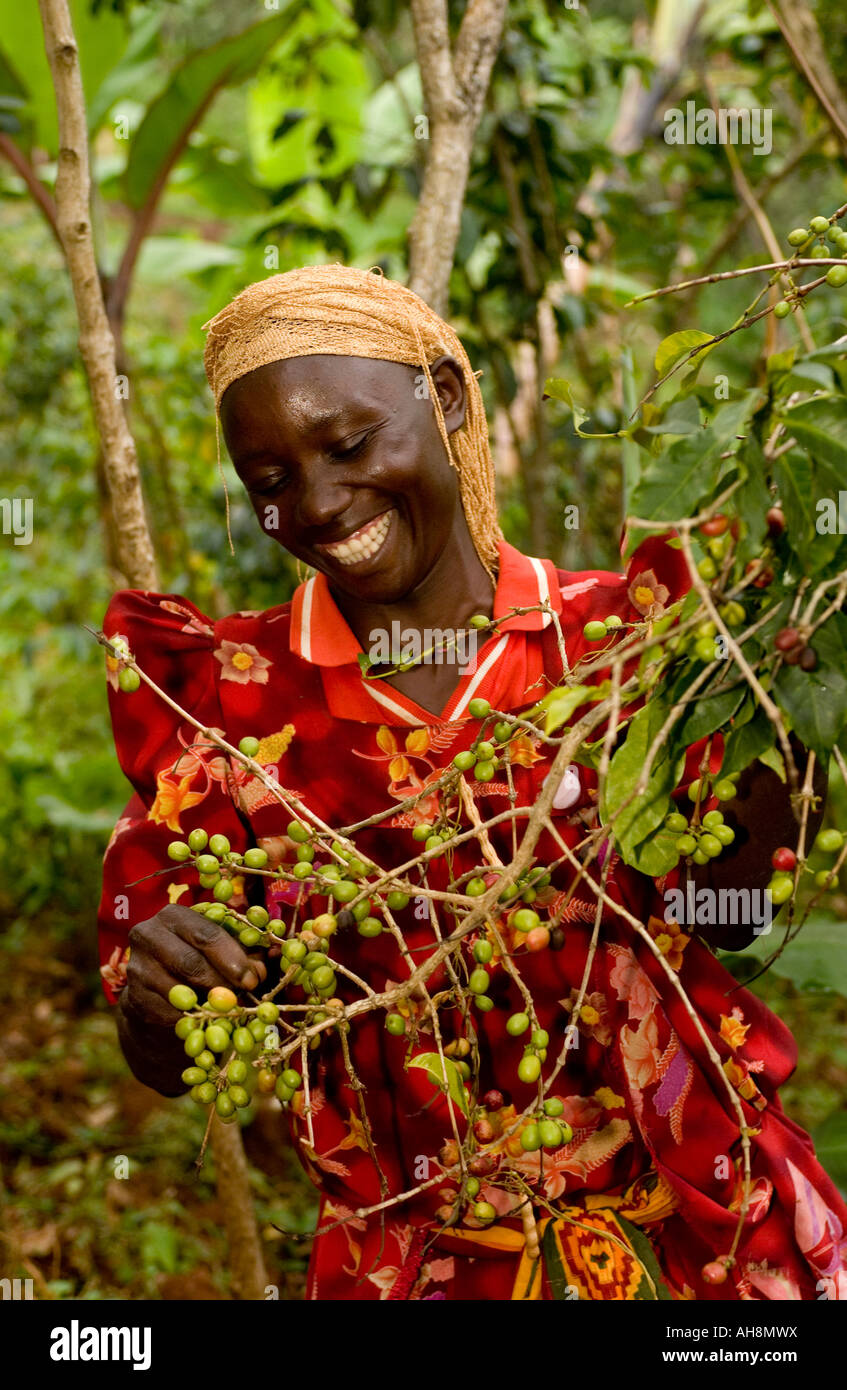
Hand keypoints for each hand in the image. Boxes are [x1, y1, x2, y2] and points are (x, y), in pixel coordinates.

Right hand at [116, 903, 266, 1093]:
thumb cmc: (200, 960)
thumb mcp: (222, 948)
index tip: (254, 978)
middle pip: (191, 962)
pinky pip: (169, 1013)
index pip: (206, 934)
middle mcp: (148, 935)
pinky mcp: (133, 999)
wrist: (158, 990)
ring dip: (210, 1003)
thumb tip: (276, 952)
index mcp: (174, 915)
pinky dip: (193, 1019)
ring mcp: (137, 968)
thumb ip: (247, 948)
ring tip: (231, 1008)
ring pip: (179, 990)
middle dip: (224, 982)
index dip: (233, 957)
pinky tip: (207, 1020)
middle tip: (247, 996)